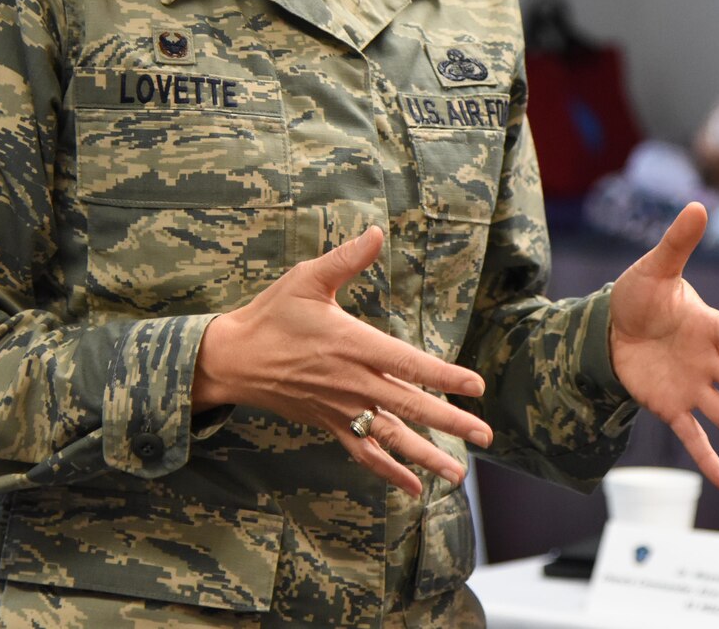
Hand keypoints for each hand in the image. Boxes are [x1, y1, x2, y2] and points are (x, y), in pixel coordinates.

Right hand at [193, 227, 493, 496]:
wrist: (233, 360)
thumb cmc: (271, 315)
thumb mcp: (305, 279)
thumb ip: (345, 259)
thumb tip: (375, 231)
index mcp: (351, 344)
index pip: (407, 363)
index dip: (443, 376)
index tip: (476, 386)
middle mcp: (351, 382)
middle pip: (408, 405)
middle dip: (450, 421)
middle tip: (486, 436)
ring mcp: (341, 408)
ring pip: (391, 437)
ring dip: (427, 455)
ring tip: (459, 473)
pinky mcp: (329, 423)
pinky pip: (363, 452)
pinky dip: (389, 471)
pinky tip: (415, 487)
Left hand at [609, 202, 718, 490]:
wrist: (608, 327)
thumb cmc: (639, 295)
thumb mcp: (655, 268)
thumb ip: (678, 243)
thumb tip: (698, 205)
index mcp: (708, 325)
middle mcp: (707, 359)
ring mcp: (692, 386)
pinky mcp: (671, 407)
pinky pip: (693, 437)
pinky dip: (709, 458)